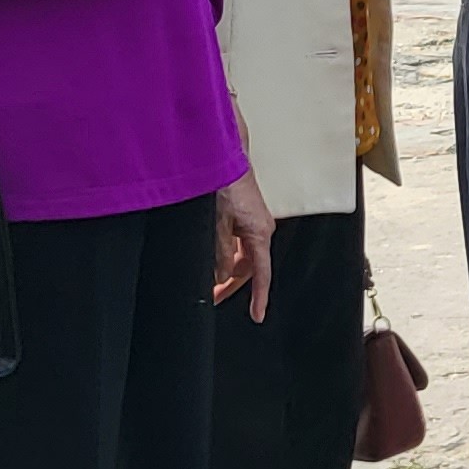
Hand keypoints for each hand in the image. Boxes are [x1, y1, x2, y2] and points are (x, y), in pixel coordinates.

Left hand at [214, 170, 274, 320]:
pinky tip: (210, 254)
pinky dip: (225, 252)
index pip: (261, 273)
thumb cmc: (224, 180)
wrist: (221, 153)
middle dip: (232, 284)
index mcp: (260, 231)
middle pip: (250, 267)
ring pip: (242, 254)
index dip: (258, 297)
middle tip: (214, 297)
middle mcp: (260, 227)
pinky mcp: (243, 213)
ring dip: (226, 267)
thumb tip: (222, 274)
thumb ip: (220, 252)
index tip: (257, 315)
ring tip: (207, 277)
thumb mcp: (218, 223)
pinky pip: (237, 241)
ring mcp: (252, 220)